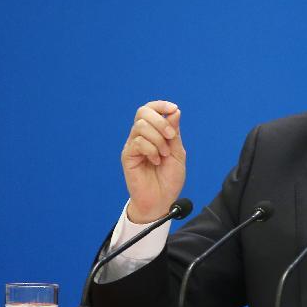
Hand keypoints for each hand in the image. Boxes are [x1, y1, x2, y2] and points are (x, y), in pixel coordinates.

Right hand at [121, 101, 186, 223]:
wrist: (162, 201)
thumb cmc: (169, 179)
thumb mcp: (177, 153)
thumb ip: (174, 133)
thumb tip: (175, 111)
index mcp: (154, 133)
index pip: (151, 109)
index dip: (160, 105)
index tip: (173, 108)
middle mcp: (141, 136)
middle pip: (143, 112)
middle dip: (160, 121)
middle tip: (170, 136)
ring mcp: (133, 145)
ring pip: (141, 126)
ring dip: (158, 139)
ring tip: (164, 155)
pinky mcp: (128, 156)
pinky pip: (137, 142)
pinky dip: (151, 149)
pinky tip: (155, 161)